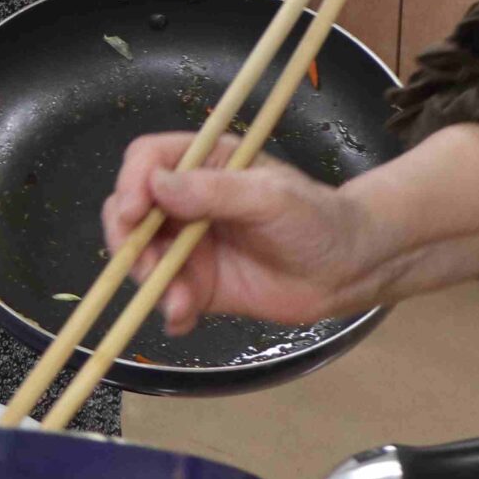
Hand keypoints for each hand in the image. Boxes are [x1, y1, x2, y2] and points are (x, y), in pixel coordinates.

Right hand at [100, 131, 377, 334]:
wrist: (349, 271)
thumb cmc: (317, 219)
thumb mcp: (269, 197)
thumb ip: (214, 191)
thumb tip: (157, 186)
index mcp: (204, 163)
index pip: (147, 160)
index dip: (132, 183)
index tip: (133, 213)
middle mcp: (188, 200)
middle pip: (130, 209)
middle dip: (129, 239)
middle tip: (146, 267)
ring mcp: (190, 244)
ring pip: (142, 256)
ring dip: (151, 281)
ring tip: (182, 303)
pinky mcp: (199, 283)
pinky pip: (165, 295)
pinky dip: (167, 308)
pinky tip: (185, 318)